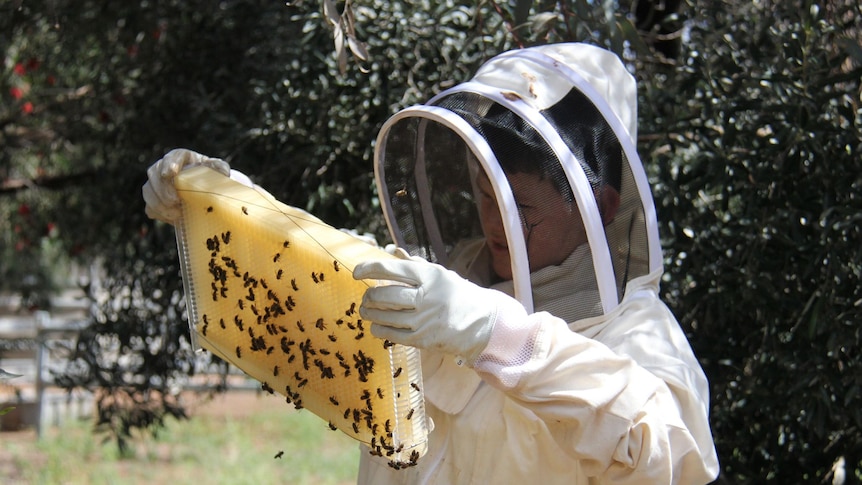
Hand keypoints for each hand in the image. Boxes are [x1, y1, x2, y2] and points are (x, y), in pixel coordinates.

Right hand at [142, 149, 229, 223]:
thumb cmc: (209, 175)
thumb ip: (220, 168)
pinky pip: (150, 207)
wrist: (202, 190)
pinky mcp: (154, 200)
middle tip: (175, 201)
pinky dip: (159, 213)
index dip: (170, 164)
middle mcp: (163, 167)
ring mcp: (155, 184)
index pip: (172, 157)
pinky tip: (172, 219)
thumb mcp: (217, 169)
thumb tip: (224, 173)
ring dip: (160, 203)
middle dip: (163, 189)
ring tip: (176, 214)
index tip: (171, 174)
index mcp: (180, 157)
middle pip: (155, 174)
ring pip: (148, 191)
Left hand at [353, 257, 524, 364]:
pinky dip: (378, 328)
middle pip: (385, 294)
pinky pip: (391, 334)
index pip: (392, 269)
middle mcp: (426, 297)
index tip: (357, 272)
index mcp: (430, 276)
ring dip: (369, 313)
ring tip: (365, 310)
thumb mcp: (441, 274)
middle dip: (369, 296)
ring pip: (384, 315)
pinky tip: (375, 325)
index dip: (370, 269)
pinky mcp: (422, 339)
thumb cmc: (458, 294)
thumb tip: (393, 252)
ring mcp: (423, 320)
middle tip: (366, 296)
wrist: (483, 323)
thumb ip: (415, 264)